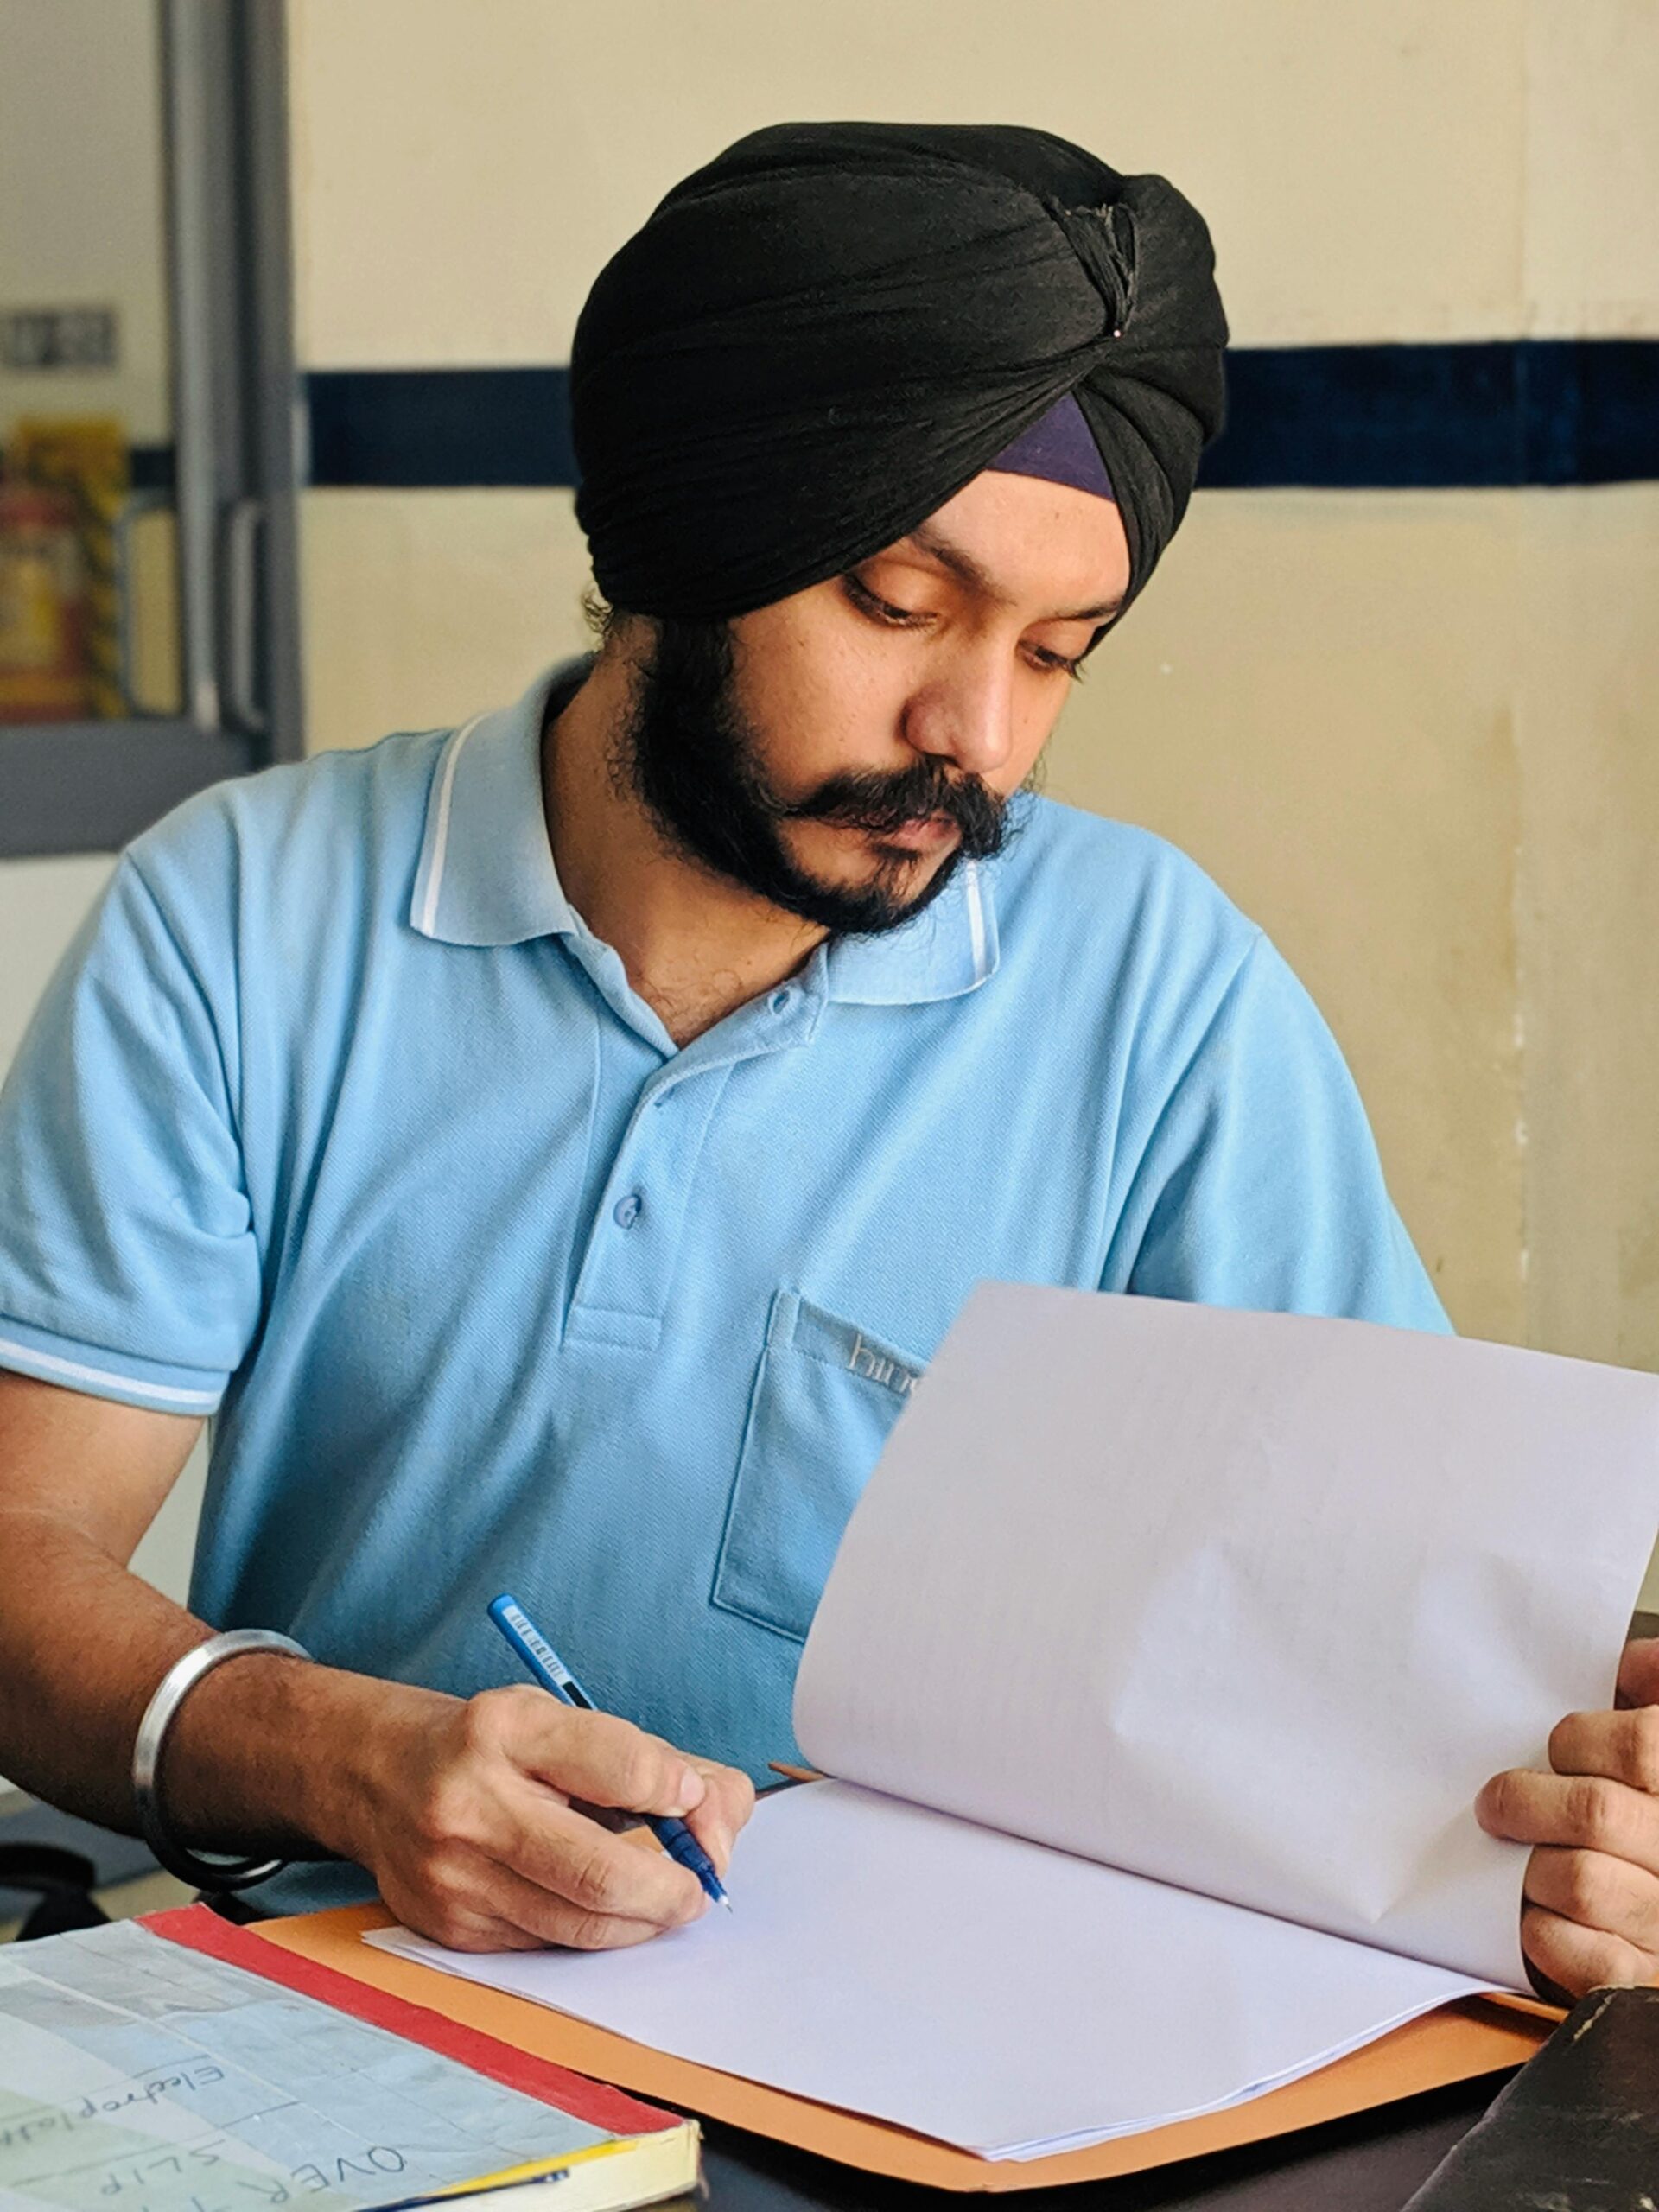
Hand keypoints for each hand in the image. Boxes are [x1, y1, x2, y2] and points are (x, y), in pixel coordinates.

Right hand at [343, 1682, 754, 1952]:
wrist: (382, 1777)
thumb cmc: (496, 1748)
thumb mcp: (565, 1721)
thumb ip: (653, 1762)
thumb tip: (717, 1814)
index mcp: (509, 1728)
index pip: (620, 1764)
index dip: (678, 1788)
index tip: (694, 1797)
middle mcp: (471, 1801)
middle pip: (602, 1870)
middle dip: (673, 1887)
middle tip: (700, 1886)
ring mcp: (453, 1873)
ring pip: (580, 1923)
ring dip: (642, 1920)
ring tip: (663, 1899)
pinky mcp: (450, 1927)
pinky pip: (548, 1943)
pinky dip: (592, 1931)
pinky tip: (601, 1907)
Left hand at [1476, 1638, 1658, 1996]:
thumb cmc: (1651, 1820)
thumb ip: (1654, 1695)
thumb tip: (1629, 1660)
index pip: (1641, 1746)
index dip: (1583, 1739)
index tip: (1559, 1746)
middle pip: (1595, 1812)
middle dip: (1526, 1800)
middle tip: (1498, 1801)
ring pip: (1576, 1880)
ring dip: (1532, 1866)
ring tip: (1527, 1859)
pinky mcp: (1644, 1980)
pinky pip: (1579, 1954)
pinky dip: (1545, 1932)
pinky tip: (1545, 1915)